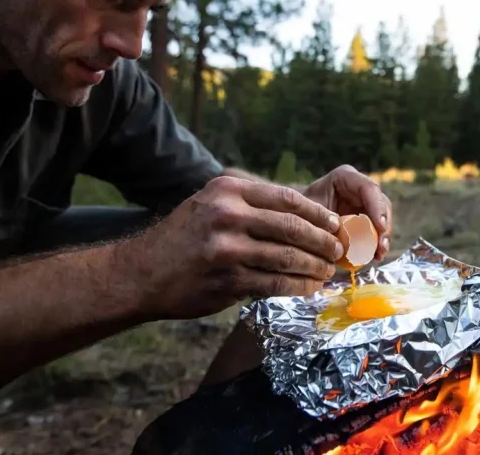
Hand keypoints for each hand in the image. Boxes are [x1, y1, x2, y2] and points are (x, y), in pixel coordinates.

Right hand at [119, 176, 343, 319]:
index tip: (335, 224)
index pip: (287, 198)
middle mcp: (228, 214)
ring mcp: (227, 248)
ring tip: (327, 271)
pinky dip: (298, 287)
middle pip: (292, 227)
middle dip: (323, 240)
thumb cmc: (183, 238)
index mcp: (228, 190)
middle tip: (338, 250)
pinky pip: (275, 283)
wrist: (141, 273)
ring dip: (314, 266)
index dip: (317, 214)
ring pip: (287, 256)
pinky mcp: (227, 279)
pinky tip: (310, 288)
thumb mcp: (210, 204)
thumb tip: (301, 216)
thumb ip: (250, 204)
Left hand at [303, 165, 392, 261]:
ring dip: (383, 237)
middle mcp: (358, 187)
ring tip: (379, 255)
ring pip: (382, 217)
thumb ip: (323, 222)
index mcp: (345, 177)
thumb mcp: (307, 213)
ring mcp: (364, 202)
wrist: (294, 215)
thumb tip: (340, 242)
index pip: (367, 188)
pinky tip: (376, 256)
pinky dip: (376, 243)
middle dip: (384, 226)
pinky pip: (376, 229)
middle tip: (381, 247)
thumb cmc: (298, 209)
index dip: (377, 207)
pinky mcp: (365, 218)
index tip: (380, 228)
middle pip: (380, 203)